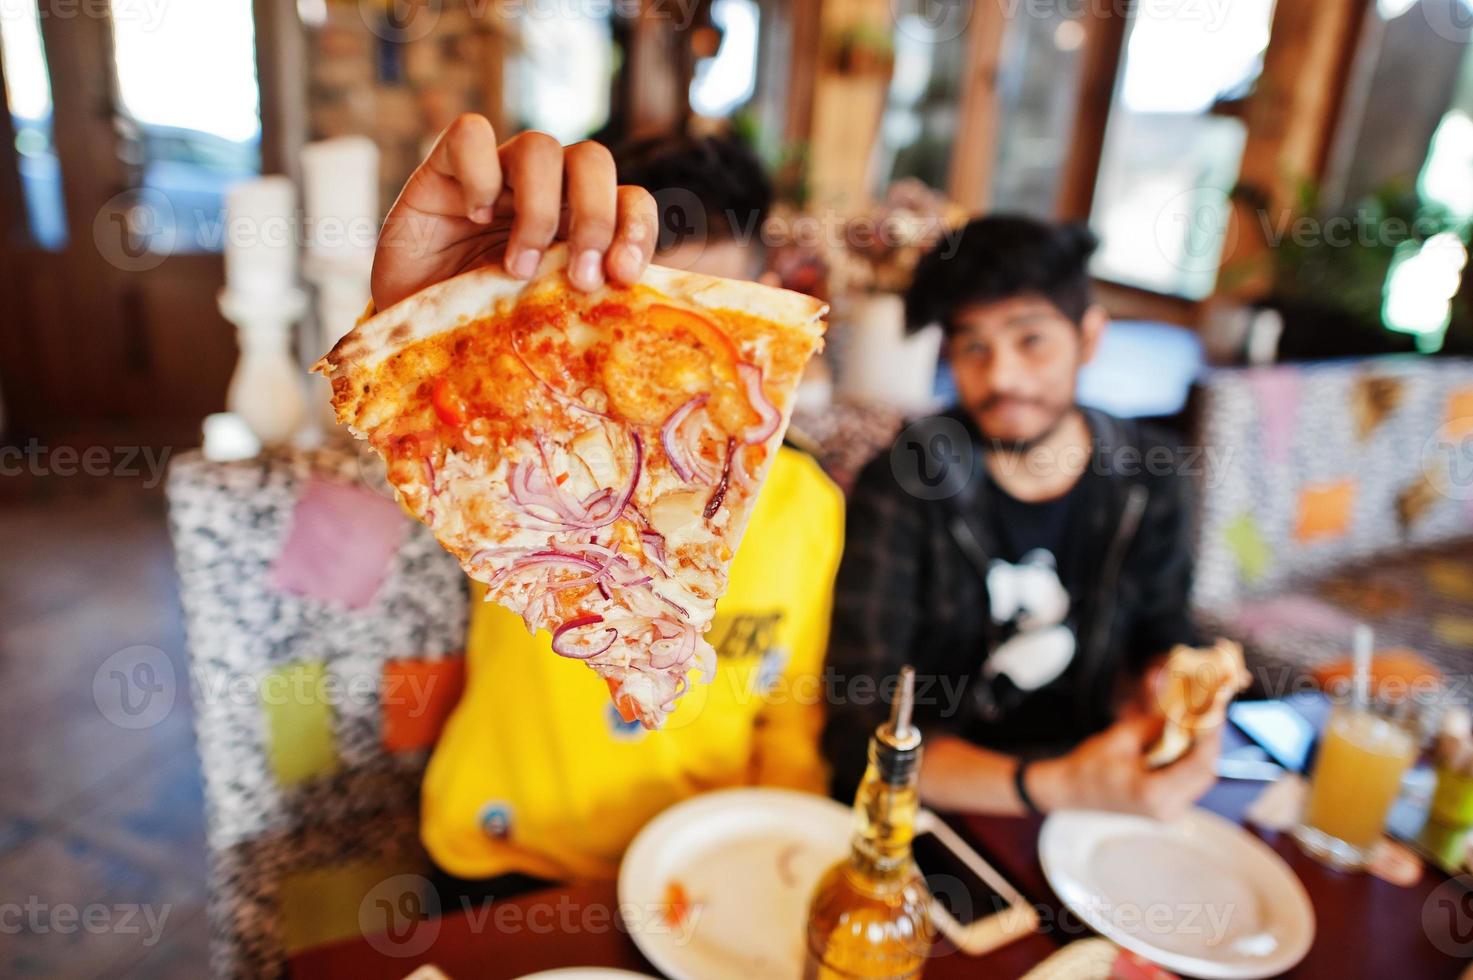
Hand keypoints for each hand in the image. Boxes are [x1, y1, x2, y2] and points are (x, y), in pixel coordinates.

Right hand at [371, 114, 658, 310]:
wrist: (410, 334)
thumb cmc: (480, 327)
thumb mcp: (541, 325)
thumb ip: (581, 311)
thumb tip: (626, 324)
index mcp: (578, 223)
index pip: (630, 200)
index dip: (636, 229)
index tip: (623, 276)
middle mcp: (545, 190)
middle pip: (593, 161)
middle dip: (595, 218)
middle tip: (580, 277)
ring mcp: (497, 174)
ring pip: (540, 146)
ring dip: (538, 211)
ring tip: (517, 269)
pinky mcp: (445, 166)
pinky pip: (470, 133)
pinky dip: (479, 172)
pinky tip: (472, 215)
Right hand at [1030, 714, 1220, 820]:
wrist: (1070, 792)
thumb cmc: (1089, 766)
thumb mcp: (1121, 738)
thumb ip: (1155, 727)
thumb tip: (1184, 712)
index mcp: (1155, 793)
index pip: (1198, 763)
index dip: (1211, 735)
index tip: (1216, 711)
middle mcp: (1168, 808)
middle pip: (1206, 773)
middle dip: (1210, 742)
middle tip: (1210, 714)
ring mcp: (1169, 812)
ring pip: (1201, 779)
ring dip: (1202, 752)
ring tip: (1200, 725)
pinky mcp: (1167, 809)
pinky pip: (1189, 783)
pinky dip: (1191, 762)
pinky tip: (1186, 743)